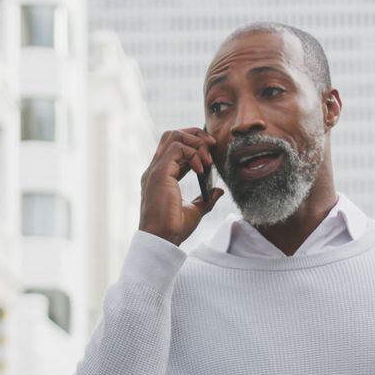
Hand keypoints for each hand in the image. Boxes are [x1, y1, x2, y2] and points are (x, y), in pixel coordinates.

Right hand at [138, 127, 223, 245]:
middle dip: (194, 135)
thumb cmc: (174, 229)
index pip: (175, 149)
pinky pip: (177, 148)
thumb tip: (219, 191)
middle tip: (212, 146)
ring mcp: (156, 169)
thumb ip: (206, 199)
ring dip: (195, 142)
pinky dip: (193, 153)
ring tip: (208, 160)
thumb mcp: (195, 211)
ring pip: (173, 136)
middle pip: (172, 134)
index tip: (210, 156)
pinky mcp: (159, 173)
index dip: (194, 146)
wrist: (163, 240)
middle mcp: (156, 169)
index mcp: (161, 176)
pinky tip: (201, 169)